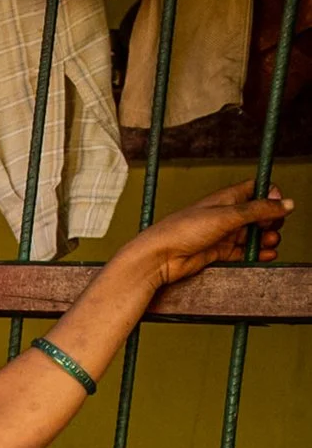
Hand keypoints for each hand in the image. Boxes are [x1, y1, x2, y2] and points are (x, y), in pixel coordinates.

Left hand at [123, 180, 289, 286]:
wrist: (159, 257)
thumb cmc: (183, 230)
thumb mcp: (227, 215)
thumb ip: (259, 210)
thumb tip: (287, 204)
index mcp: (226, 198)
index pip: (256, 190)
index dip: (270, 196)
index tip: (277, 205)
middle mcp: (225, 214)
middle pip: (258, 214)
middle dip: (270, 221)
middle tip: (272, 228)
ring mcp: (221, 234)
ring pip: (252, 234)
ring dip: (265, 239)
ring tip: (270, 243)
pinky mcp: (217, 252)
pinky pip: (243, 251)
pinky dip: (256, 253)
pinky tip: (266, 255)